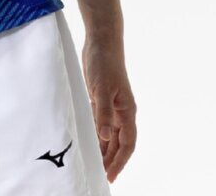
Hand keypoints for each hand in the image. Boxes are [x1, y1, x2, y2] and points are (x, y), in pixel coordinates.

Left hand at [82, 33, 135, 183]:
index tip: (110, 175)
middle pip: (119, 143)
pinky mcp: (101, 99)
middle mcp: (121, 112)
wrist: (101, 41)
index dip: (120, 161)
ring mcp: (111, 106)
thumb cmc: (104, 62)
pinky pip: (100, 124)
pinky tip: (88, 143)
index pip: (127, 143)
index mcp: (127, 111)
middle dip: (111, 160)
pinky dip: (96, 135)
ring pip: (109, 135)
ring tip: (94, 165)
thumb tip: (104, 137)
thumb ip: (103, 112)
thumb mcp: (102, 87)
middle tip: (100, 175)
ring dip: (104, 150)